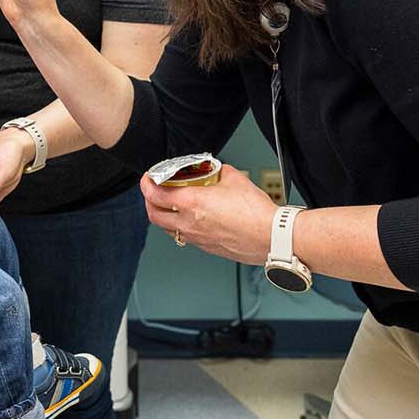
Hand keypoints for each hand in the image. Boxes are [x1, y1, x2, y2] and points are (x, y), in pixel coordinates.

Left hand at [139, 165, 278, 265]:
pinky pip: (185, 238)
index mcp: (191, 204)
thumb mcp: (235, 179)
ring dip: (164, 217)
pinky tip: (192, 220)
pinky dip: (181, 228)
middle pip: (154, 216)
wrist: (272, 237)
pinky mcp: (208, 248)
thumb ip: (219, 172)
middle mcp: (189, 224)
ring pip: (168, 230)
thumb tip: (216, 170)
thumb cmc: (256, 213)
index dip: (147, 185)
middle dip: (149, 202)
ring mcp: (197, 239)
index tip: (148, 179)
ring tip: (170, 207)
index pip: (155, 195)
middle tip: (153, 193)